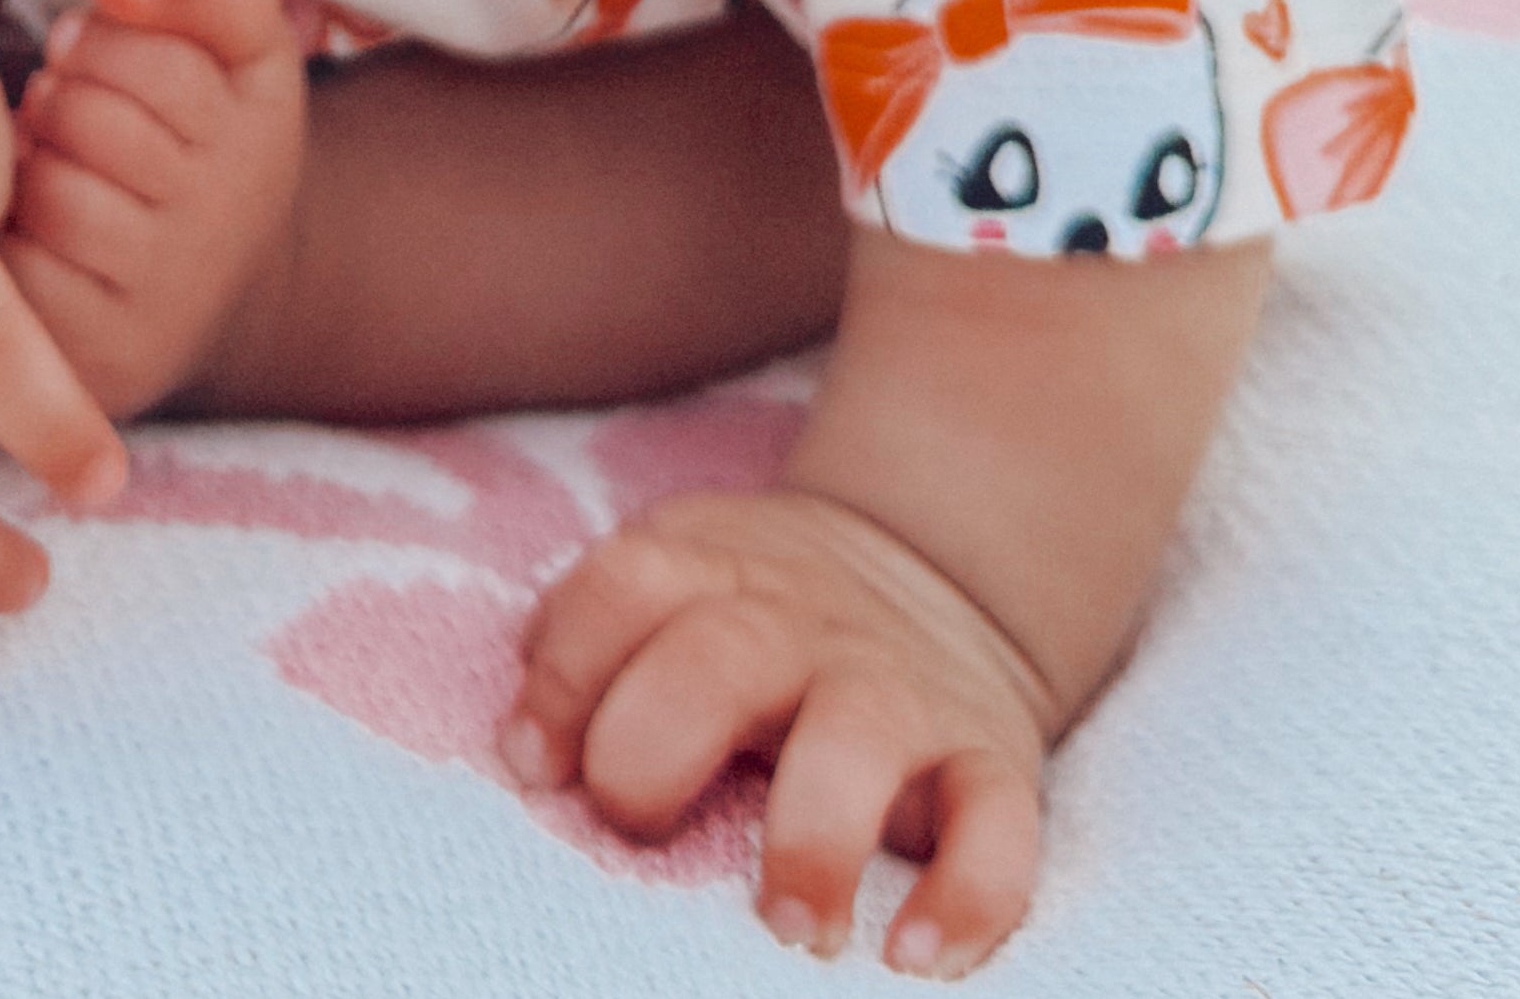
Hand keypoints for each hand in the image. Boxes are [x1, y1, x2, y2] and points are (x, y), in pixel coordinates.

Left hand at [505, 484, 1055, 977]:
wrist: (931, 565)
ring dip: (813, 837)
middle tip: (634, 822)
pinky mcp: (990, 755)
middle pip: (719, 657)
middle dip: (657, 744)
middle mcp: (800, 622)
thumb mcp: (675, 579)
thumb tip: (520, 750)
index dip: (563, 677)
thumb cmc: (754, 615)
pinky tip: (914, 955)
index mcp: (708, 570)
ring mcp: (898, 687)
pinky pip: (999, 823)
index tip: (531, 766)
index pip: (621, 588)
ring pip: (860, 740)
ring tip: (784, 923)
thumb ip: (590, 637)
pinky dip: (968, 894)